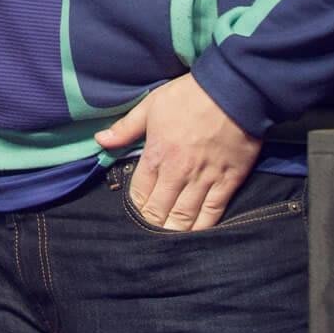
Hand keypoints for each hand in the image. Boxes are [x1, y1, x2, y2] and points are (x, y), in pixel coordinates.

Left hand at [98, 74, 259, 231]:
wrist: (233, 90)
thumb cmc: (189, 96)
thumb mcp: (151, 105)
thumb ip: (125, 128)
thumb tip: (100, 141)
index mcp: (156, 154)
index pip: (139, 193)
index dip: (136, 207)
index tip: (137, 213)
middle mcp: (178, 172)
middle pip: (159, 211)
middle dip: (152, 225)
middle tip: (150, 235)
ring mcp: (204, 179)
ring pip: (184, 217)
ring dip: (174, 231)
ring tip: (169, 242)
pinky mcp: (228, 182)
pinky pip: (213, 213)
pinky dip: (203, 228)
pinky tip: (196, 237)